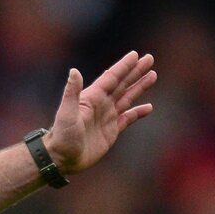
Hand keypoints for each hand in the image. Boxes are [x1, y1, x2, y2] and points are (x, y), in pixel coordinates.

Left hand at [46, 51, 156, 173]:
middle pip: (122, 84)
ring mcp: (106, 117)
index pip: (111, 78)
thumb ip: (72, 92)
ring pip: (127, 98)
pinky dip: (138, 112)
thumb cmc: (62, 136)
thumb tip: (73, 70)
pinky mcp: (111, 131)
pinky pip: (128, 118)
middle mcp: (100, 105)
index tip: (136, 55)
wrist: (61, 159)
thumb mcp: (66, 113)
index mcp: (91, 98)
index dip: (123, 67)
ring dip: (139, 87)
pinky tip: (149, 107)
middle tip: (150, 58)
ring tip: (152, 75)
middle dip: (135, 72)